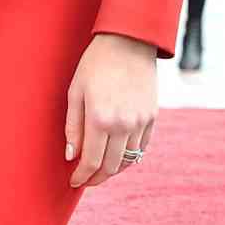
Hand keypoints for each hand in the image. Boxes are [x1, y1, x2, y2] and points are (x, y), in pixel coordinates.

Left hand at [65, 32, 156, 188]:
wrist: (128, 42)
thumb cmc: (95, 64)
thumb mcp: (75, 92)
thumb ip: (72, 127)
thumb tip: (71, 156)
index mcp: (100, 119)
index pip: (91, 161)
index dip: (82, 176)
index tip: (74, 181)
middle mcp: (123, 124)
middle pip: (111, 166)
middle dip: (96, 178)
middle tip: (85, 180)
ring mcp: (141, 122)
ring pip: (129, 160)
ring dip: (113, 170)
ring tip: (100, 170)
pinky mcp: (153, 117)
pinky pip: (142, 148)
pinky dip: (130, 157)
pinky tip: (118, 157)